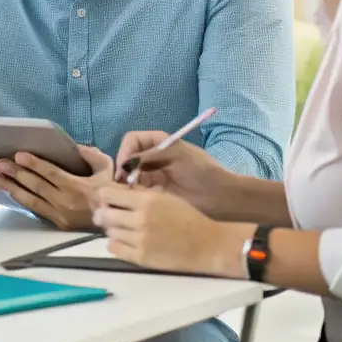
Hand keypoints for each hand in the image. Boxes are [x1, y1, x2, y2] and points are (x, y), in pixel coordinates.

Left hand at [0, 146, 112, 229]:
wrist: (117, 222)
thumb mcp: (106, 167)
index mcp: (78, 187)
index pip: (51, 173)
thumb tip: (72, 146)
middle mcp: (66, 202)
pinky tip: (8, 191)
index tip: (18, 155)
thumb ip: (89, 154)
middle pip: (36, 186)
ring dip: (10, 187)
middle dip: (15, 173)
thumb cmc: (111, 191)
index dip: (34, 164)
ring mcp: (59, 215)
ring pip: (30, 200)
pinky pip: (35, 210)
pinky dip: (20, 200)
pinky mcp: (56, 224)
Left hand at [92, 185, 242, 277]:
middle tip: (108, 214)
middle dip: (103, 213)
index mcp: (147, 200)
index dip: (104, 195)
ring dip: (111, 229)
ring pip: (108, 232)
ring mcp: (140, 240)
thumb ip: (141, 194)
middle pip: (103, 214)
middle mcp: (140, 219)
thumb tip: (117, 190)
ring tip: (122, 228)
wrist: (207, 244)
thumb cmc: (188, 217)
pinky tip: (125, 241)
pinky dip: (116, 244)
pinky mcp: (141, 258)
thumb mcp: (165, 197)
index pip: (108, 194)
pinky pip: (114, 249)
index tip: (106, 198)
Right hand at [113, 130, 228, 215]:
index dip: (125, 151)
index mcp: (160, 143)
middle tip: (120, 185)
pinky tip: (133, 201)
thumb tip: (125, 164)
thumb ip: (150, 155)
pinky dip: (131, 194)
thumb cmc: (202, 171)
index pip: (132, 140)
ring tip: (125, 194)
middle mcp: (153, 157)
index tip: (124, 168)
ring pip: (129, 176)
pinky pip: (136, 191)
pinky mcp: (155, 193)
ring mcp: (153, 176)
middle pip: (128, 158)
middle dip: (122, 169)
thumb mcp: (177, 155)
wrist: (220, 198)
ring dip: (124, 183)